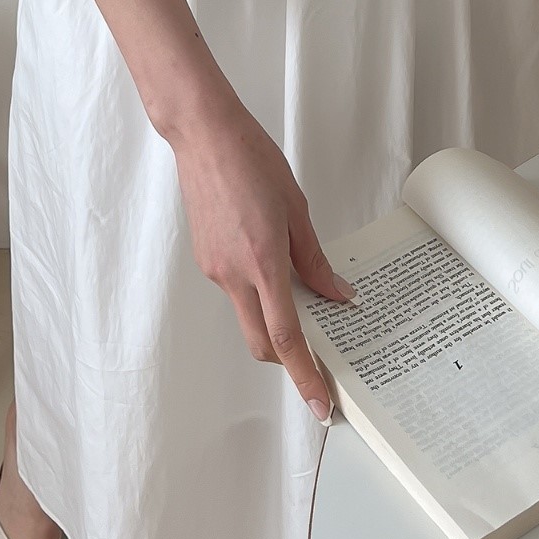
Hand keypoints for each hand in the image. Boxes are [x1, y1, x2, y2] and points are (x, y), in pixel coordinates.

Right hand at [168, 92, 354, 422]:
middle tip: (317, 357)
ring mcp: (215, 268)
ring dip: (273, 317)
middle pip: (262, 341)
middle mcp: (233, 273)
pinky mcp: (206, 258)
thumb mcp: (295, 208)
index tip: (320, 402)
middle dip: (289, 358)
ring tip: (301, 287)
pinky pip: (236, 289)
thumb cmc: (249, 159)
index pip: (286, 336)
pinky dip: (257, 290)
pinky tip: (271, 260)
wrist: (203, 135)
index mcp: (261, 261)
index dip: (305, 375)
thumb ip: (314, 258)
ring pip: (248, 315)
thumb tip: (335, 294)